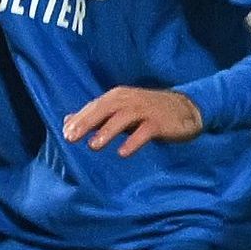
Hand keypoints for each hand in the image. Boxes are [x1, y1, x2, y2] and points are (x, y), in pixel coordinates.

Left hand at [61, 82, 205, 156]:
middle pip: (103, 110)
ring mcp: (145, 110)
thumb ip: (95, 115)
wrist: (186, 108)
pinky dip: (133, 142)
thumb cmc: (147, 110)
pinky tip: (122, 153)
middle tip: (70, 138)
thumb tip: (66, 121)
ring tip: (92, 146)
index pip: (93, 107)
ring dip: (106, 132)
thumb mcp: (120, 109)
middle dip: (86, 123)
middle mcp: (128, 100)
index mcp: (116, 96)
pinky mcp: (159, 122)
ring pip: (122, 119)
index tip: (64, 133)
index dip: (79, 119)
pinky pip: (144, 132)